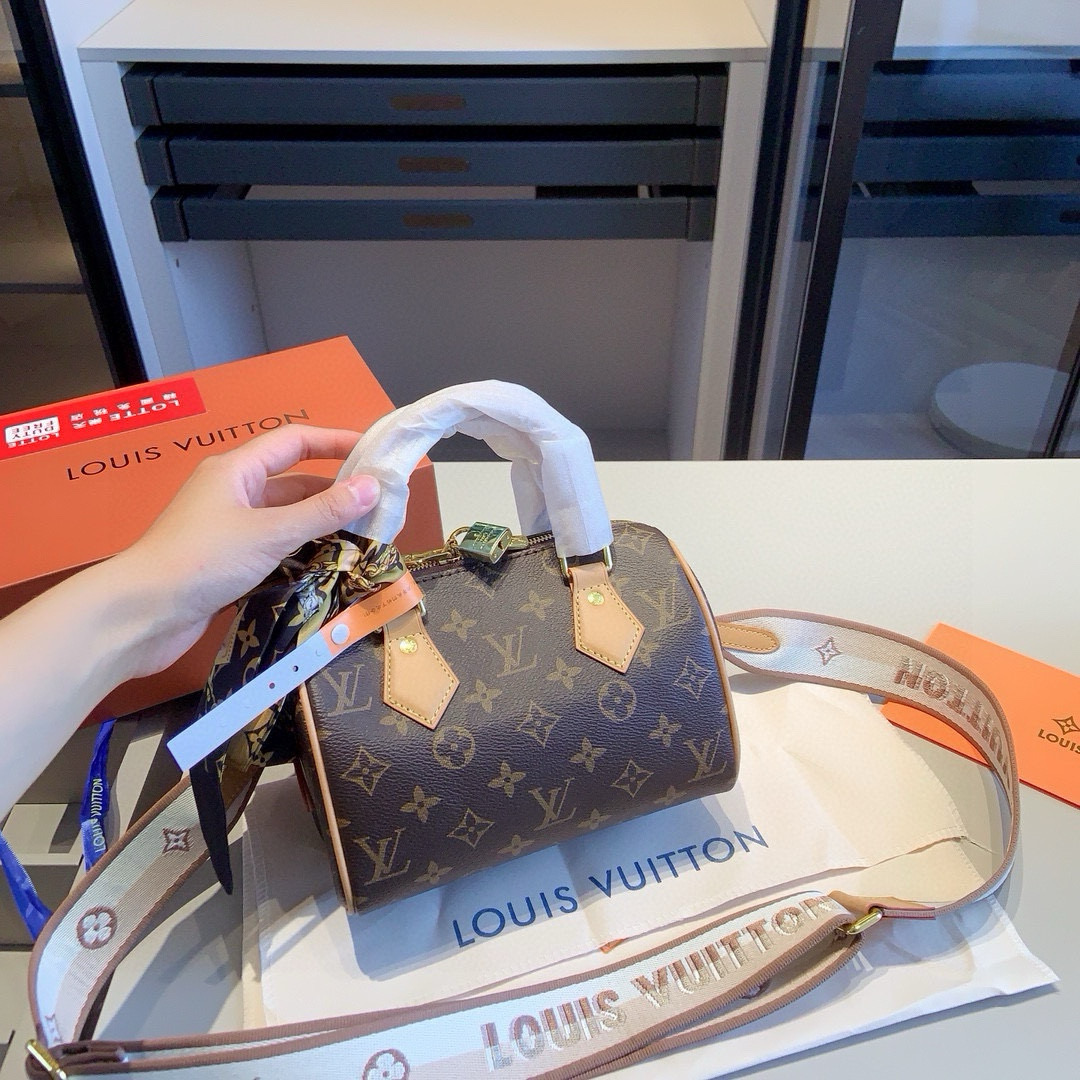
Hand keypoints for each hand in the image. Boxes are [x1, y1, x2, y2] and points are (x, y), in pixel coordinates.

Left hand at [115, 425, 379, 677]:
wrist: (141, 615)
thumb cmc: (201, 560)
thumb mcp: (270, 532)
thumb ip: (323, 512)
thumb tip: (372, 487)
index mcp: (236, 470)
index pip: (294, 442)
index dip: (335, 441)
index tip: (373, 452)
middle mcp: (232, 493)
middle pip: (293, 482)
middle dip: (334, 492)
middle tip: (378, 505)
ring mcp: (228, 529)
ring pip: (285, 519)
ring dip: (320, 526)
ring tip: (364, 538)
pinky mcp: (226, 562)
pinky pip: (274, 548)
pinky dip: (301, 553)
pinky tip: (328, 566)